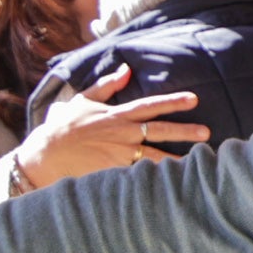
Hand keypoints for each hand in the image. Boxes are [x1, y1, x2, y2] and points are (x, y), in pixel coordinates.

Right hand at [17, 65, 205, 187]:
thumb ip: (107, 85)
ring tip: (199, 163)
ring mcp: (120, 156)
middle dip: (185, 131)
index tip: (194, 99)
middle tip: (207, 132)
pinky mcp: (115, 174)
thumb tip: (126, 70)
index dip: (173, 102)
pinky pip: (141, 176)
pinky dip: (158, 178)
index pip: (151, 106)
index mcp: (117, 115)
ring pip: (155, 156)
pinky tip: (174, 183)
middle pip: (160, 131)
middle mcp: (122, 134)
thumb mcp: (83, 100)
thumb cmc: (63, 127)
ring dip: (178, 159)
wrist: (45, 155)